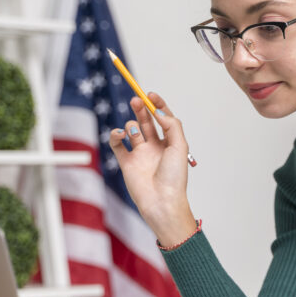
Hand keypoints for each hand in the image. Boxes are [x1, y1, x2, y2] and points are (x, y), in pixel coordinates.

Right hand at [107, 93, 197, 246]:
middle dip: (141, 108)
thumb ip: (171, 125)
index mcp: (170, 142)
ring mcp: (139, 154)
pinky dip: (115, 135)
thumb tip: (157, 111)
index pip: (163, 118)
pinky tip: (120, 135)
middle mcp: (154, 146)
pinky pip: (117, 144)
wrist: (161, 201)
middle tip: (136, 99)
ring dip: (132, 125)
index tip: (150, 94)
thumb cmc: (174, 177)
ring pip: (131, 130)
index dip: (157, 104)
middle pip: (146, 120)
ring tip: (135, 134)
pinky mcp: (126, 163)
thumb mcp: (179, 146)